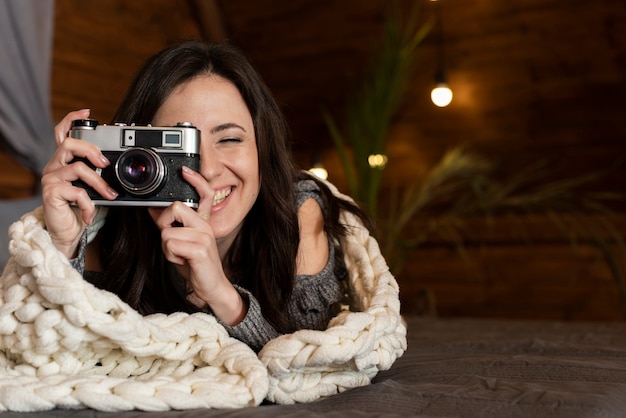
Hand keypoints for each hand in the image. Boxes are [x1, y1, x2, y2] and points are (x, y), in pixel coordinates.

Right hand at [41, 109, 118, 257]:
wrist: (68, 234)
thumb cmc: (80, 209)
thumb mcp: (93, 189)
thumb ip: (99, 175)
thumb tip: (119, 168)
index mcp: (65, 161)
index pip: (63, 134)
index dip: (72, 120)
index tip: (87, 113)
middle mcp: (55, 166)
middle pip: (70, 144)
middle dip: (92, 150)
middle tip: (106, 164)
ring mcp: (51, 179)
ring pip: (78, 168)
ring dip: (99, 183)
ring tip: (109, 196)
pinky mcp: (51, 193)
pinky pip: (77, 192)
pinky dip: (89, 205)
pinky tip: (90, 213)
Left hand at [148, 167, 245, 325]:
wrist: (211, 287)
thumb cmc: (196, 265)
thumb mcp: (181, 242)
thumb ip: (170, 225)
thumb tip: (152, 210)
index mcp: (203, 221)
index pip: (203, 194)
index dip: (195, 181)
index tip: (184, 171)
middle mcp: (205, 225)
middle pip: (175, 207)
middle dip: (164, 224)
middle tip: (172, 240)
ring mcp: (204, 236)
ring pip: (167, 231)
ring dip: (166, 247)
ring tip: (179, 255)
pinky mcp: (200, 249)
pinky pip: (171, 244)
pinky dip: (171, 255)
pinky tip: (183, 261)